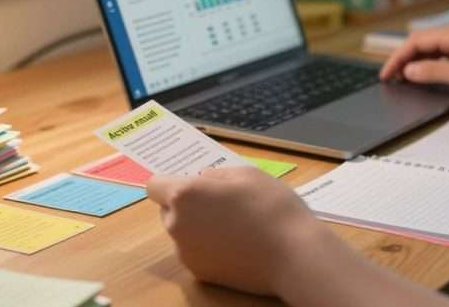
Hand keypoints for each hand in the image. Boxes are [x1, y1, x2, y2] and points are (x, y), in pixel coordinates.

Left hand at [147, 166, 333, 296]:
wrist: (293, 255)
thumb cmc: (271, 206)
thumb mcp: (248, 174)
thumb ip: (217, 174)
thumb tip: (203, 179)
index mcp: (185, 195)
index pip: (154, 185)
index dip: (172, 182)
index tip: (194, 184)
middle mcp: (177, 225)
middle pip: (168, 210)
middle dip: (187, 205)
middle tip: (222, 203)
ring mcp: (186, 253)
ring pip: (183, 232)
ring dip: (198, 226)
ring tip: (235, 226)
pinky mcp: (200, 274)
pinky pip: (196, 252)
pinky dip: (209, 247)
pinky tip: (237, 245)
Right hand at [379, 24, 448, 99]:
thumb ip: (432, 72)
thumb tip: (407, 70)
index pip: (414, 42)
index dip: (396, 58)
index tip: (386, 75)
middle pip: (420, 42)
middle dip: (402, 58)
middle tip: (390, 77)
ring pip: (430, 48)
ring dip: (414, 61)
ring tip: (402, 78)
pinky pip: (441, 54)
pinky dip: (428, 63)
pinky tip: (425, 75)